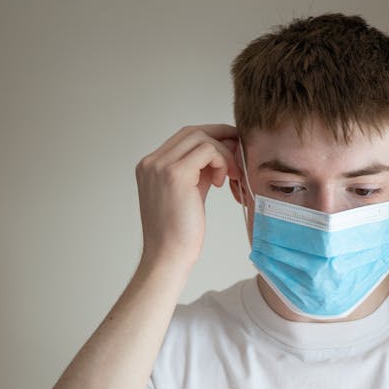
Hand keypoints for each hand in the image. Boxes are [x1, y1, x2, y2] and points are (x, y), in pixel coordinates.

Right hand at [135, 124, 238, 274]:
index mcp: (151, 166)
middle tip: (238, 155)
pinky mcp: (175, 174)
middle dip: (220, 138)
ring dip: (222, 153)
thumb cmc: (179, 234)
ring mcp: (160, 166)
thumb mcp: (189, 193)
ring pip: (201, 137)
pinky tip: (221, 182)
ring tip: (228, 177)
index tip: (230, 149)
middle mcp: (151, 162)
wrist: (168, 257)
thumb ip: (199, 171)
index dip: (210, 138)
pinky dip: (221, 161)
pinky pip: (207, 150)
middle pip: (192, 131)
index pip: (183, 137)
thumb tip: (222, 151)